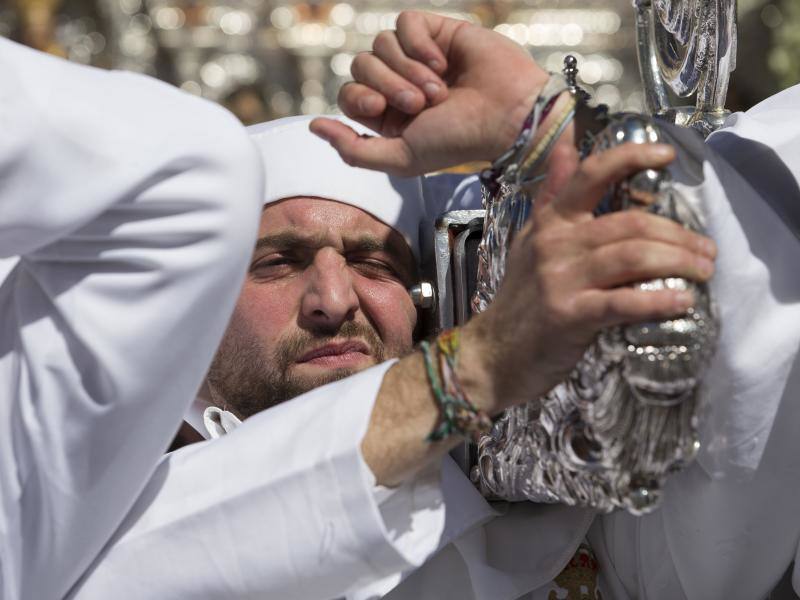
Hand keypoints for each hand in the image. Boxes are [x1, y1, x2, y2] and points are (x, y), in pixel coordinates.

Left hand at [310, 11, 546, 175]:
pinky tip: (442, 62)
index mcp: (389, 116)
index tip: (381, 108)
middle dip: (387, 84)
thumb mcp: (401, 158)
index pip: (349, 94)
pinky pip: (405, 23)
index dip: (358, 97)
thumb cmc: (458, 141)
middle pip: (361, 65)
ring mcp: (417, 57)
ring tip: (438, 89)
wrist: (507, 117)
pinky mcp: (437, 32)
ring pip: (381, 43)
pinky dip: (419, 43)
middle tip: (420, 103)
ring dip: (408, 69)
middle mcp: (400, 84)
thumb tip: (313, 127)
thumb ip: (353, 150)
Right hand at [457, 141, 717, 411]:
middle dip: (678, 235)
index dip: (630, 158)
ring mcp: (560, 279)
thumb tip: (567, 146)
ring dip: (678, 262)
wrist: (493, 353)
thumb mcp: (530, 241)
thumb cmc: (521, 300)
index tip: (667, 154)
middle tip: (706, 251)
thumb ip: (552, 196)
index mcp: (550, 222)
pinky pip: (623, 302)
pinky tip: (682, 302)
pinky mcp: (568, 316)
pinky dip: (658, 300)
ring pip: (632, 257)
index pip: (590, 175)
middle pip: (630, 223)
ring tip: (703, 272)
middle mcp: (554, 244)